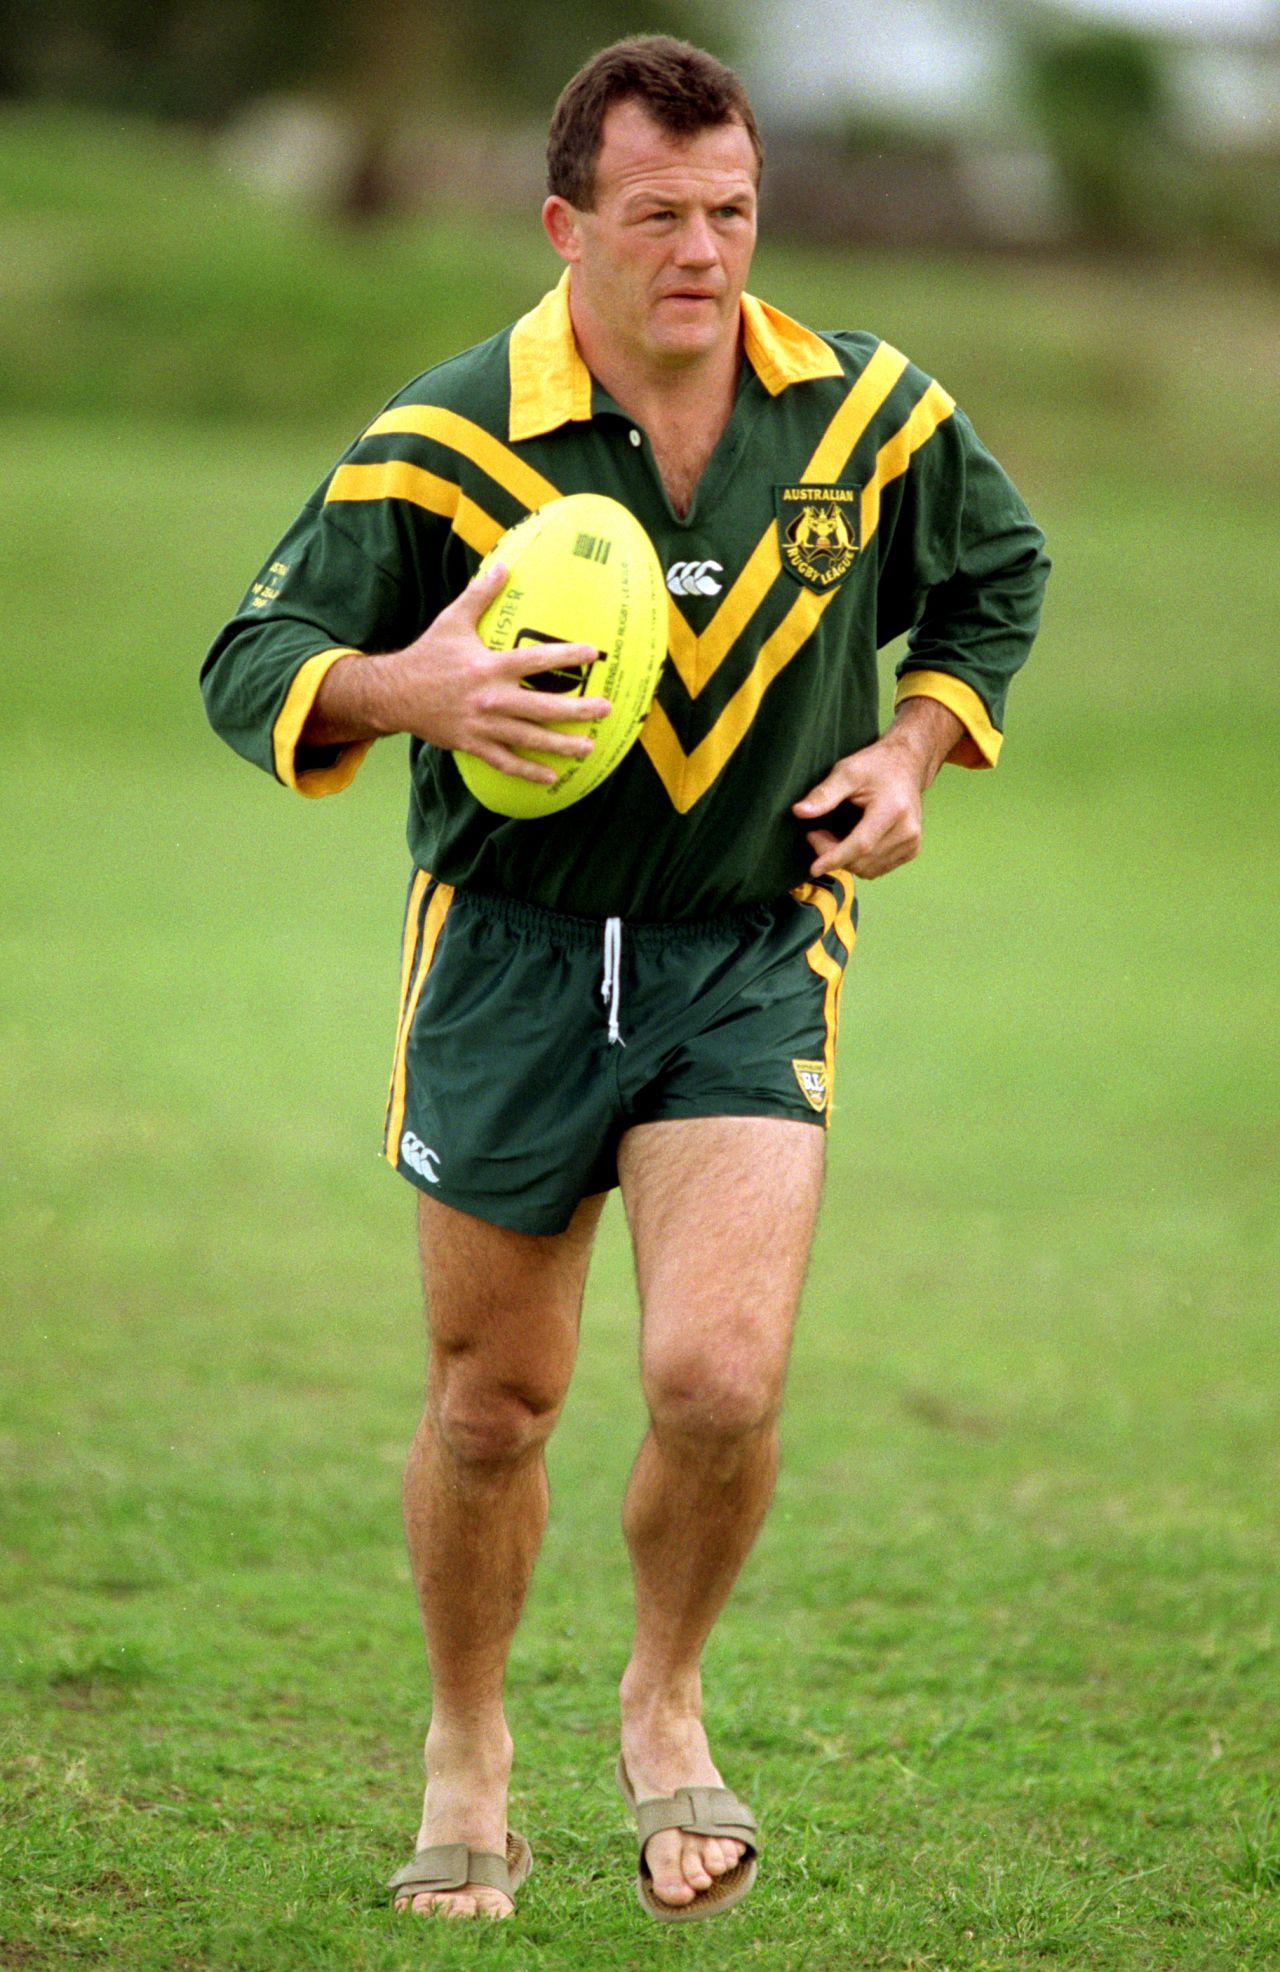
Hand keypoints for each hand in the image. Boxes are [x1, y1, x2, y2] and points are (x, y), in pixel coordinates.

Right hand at [369, 561, 609, 786]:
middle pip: (541, 706)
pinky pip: (505, 761)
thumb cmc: (428, 655)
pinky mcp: (473, 744)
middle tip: (605, 709)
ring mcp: (483, 725)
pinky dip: (528, 771)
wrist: (395, 694)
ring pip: (529, 738)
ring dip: (561, 745)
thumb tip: (504, 566)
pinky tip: (551, 777)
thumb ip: (480, 595)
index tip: (592, 653)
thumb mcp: (452, 621)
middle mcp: (490, 698)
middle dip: (577, 710)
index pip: (534, 661)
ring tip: (588, 747)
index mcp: (488, 666)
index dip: (565, 656)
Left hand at [792, 731, 929, 879]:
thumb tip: (799, 812)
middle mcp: (907, 831)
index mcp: (892, 809)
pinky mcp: (911, 850)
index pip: (861, 845)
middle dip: (833, 854)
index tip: (813, 868)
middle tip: (816, 833)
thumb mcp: (847, 771)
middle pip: (862, 860)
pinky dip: (860, 862)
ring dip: (845, 860)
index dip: (835, 857)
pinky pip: (877, 869)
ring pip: (868, 870)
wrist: (907, 765)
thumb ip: (824, 793)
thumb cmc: (876, 765)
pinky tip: (852, 842)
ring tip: (834, 835)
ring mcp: (912, 843)